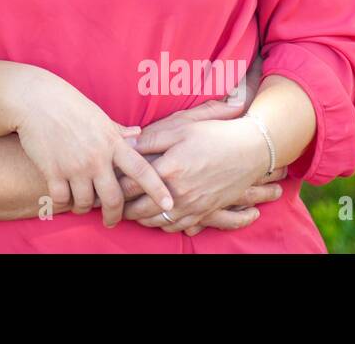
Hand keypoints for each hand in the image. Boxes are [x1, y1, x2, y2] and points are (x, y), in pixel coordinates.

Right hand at [6, 66, 174, 228]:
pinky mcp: (53, 171)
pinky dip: (63, 203)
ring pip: (86, 203)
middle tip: (111, 221)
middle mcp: (97, 157)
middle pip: (113, 198)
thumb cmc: (68, 104)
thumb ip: (119, 130)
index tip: (169, 204)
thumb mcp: (99, 115)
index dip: (157, 189)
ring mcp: (75, 166)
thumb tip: (138, 134)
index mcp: (112, 142)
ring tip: (82, 205)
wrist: (36, 100)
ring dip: (84, 208)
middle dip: (114, 215)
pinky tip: (63, 198)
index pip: (142, 170)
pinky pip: (62, 199)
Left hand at [119, 117, 279, 233]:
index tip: (104, 184)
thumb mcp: (180, 128)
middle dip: (121, 208)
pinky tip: (155, 218)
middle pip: (139, 209)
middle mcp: (178, 192)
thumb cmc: (214, 135)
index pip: (130, 185)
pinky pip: (177, 226)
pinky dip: (162, 225)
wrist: (250, 150)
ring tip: (127, 212)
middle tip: (109, 204)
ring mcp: (193, 205)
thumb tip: (125, 143)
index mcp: (168, 169)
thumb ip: (149, 139)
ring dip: (140, 219)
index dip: (114, 185)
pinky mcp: (205, 212)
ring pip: (156, 222)